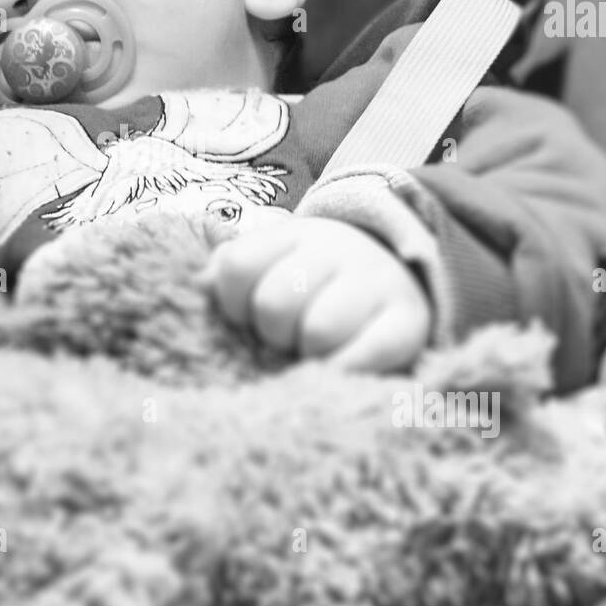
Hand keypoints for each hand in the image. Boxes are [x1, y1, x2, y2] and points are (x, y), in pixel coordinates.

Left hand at [203, 216, 431, 370]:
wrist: (397, 274)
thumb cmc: (315, 280)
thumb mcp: (272, 261)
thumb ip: (228, 270)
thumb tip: (196, 282)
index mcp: (290, 235)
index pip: (235, 267)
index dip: (231, 303)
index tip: (245, 315)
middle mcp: (335, 249)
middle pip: (274, 303)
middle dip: (273, 333)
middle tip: (286, 339)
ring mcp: (375, 282)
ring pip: (318, 331)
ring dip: (310, 355)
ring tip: (315, 353)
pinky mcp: (408, 320)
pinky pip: (367, 355)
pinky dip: (346, 371)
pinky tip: (339, 371)